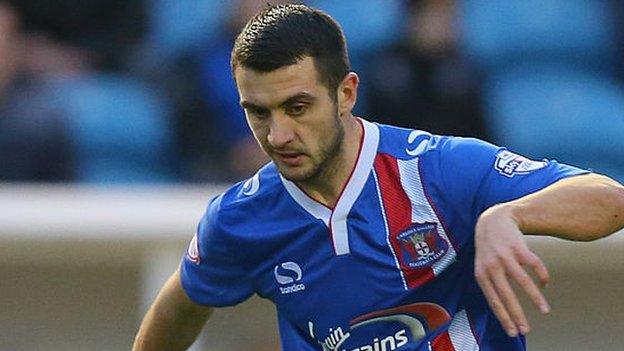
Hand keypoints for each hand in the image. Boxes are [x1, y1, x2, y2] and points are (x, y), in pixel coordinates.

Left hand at [474, 204, 550, 337]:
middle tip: (526, 330)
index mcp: (481, 274)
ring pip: (523, 281)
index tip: (513, 333)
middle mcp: (491, 266)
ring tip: (544, 311)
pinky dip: (541, 276)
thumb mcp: (482, 267)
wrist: (493, 220)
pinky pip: (534, 264)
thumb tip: (504, 311)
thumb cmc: (488, 249)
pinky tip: (543, 283)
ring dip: (535, 298)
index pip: (492, 301)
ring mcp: (505, 256)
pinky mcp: (518, 246)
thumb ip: (490, 285)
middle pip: (506, 295)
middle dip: (517, 315)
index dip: (503, 318)